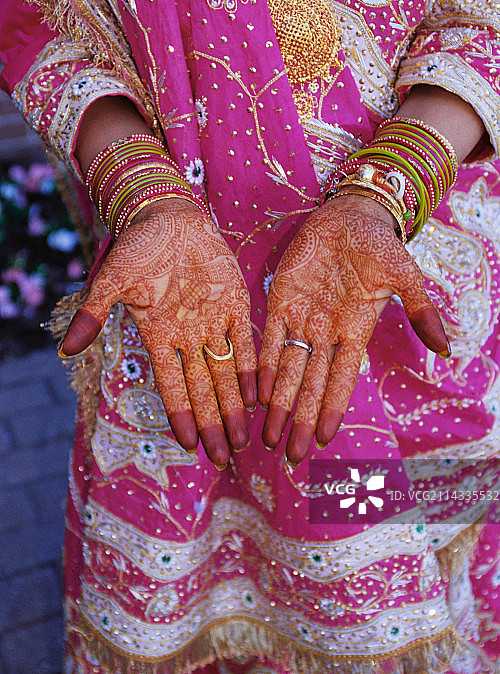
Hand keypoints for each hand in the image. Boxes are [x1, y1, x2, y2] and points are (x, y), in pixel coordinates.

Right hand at [60, 198, 256, 467]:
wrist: (169, 217)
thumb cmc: (138, 247)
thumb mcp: (112, 280)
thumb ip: (94, 314)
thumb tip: (65, 348)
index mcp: (159, 335)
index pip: (172, 385)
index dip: (181, 414)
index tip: (188, 445)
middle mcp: (188, 336)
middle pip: (203, 388)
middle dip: (213, 423)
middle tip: (225, 456)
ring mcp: (213, 322)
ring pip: (226, 373)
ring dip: (234, 405)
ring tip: (244, 438)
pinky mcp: (235, 305)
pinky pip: (245, 342)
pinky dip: (252, 369)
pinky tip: (260, 396)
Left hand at [258, 195, 448, 464]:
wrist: (351, 216)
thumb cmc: (380, 246)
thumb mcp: (405, 276)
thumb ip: (421, 312)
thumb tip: (447, 349)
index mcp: (355, 330)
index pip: (341, 379)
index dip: (331, 408)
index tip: (323, 439)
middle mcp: (326, 332)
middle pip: (311, 384)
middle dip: (301, 418)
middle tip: (289, 454)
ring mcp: (302, 318)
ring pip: (288, 369)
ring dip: (279, 402)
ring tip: (268, 435)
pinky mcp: (280, 299)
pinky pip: (270, 339)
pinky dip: (264, 365)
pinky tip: (256, 392)